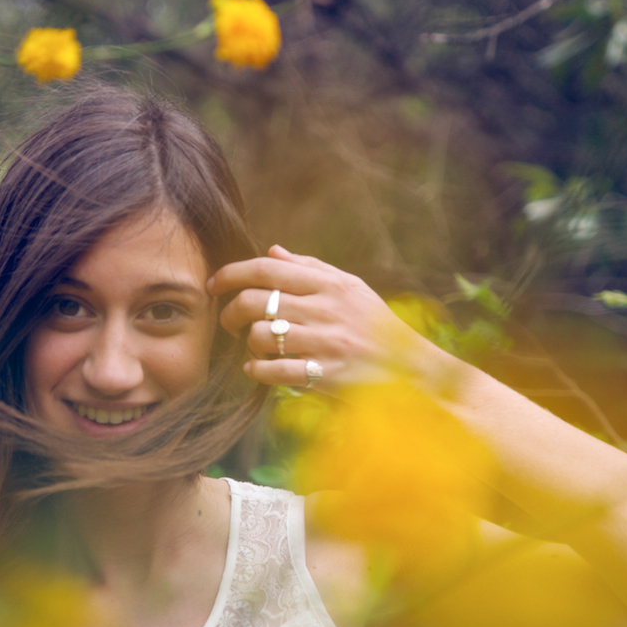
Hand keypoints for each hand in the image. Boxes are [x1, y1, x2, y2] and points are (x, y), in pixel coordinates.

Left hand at [207, 245, 444, 393]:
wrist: (412, 368)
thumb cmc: (376, 325)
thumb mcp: (350, 288)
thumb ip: (310, 269)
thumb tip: (272, 251)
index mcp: (329, 284)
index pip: (267, 270)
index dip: (232, 274)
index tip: (214, 284)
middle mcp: (326, 310)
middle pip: (254, 302)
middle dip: (230, 313)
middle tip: (230, 323)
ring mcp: (326, 343)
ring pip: (261, 336)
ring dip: (248, 343)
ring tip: (255, 347)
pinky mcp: (326, 375)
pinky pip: (274, 371)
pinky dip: (257, 370)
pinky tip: (257, 369)